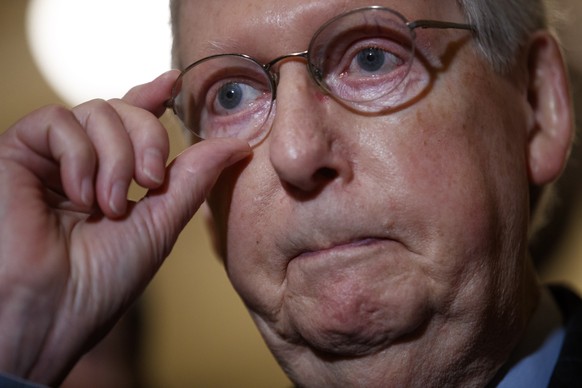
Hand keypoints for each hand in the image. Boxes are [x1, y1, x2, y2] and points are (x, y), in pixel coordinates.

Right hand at [0, 71, 249, 384]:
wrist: (47, 316)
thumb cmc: (99, 282)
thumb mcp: (160, 224)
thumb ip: (193, 179)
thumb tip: (237, 144)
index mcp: (111, 177)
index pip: (130, 122)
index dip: (152, 98)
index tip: (175, 83)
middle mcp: (80, 163)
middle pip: (122, 110)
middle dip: (148, 141)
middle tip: (150, 183)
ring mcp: (47, 158)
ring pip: (96, 111)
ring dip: (115, 157)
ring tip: (109, 205)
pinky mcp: (14, 153)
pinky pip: (57, 122)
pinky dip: (80, 155)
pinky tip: (80, 195)